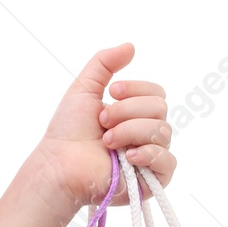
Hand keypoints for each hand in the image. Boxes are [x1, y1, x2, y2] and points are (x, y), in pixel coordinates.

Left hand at [29, 42, 175, 214]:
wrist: (59, 163)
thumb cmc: (68, 131)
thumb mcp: (84, 88)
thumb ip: (104, 64)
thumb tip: (131, 46)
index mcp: (134, 114)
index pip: (156, 93)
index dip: (136, 89)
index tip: (111, 93)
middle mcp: (144, 134)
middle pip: (160, 109)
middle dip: (127, 111)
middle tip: (102, 122)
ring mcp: (149, 157)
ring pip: (162, 132)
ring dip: (129, 131)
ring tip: (106, 141)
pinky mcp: (151, 180)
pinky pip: (168, 161)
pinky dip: (149, 154)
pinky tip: (128, 156)